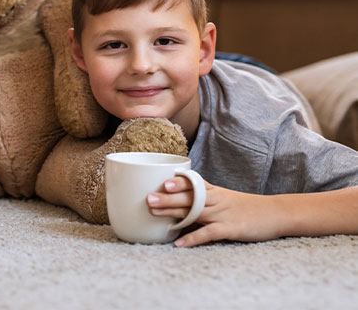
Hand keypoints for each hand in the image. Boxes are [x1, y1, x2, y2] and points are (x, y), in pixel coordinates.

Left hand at [146, 176, 284, 246]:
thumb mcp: (226, 198)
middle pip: (189, 196)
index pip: (193, 183)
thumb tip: (182, 204)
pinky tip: (179, 243)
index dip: (177, 182)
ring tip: (153, 214)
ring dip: (173, 212)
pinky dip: (193, 238)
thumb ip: (206, 200)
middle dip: (167, 197)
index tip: (160, 181)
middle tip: (147, 197)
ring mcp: (223, 214)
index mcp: (215, 192)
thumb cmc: (248, 208)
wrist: (276, 213)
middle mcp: (217, 200)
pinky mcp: (231, 228)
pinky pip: (209, 233)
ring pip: (194, 211)